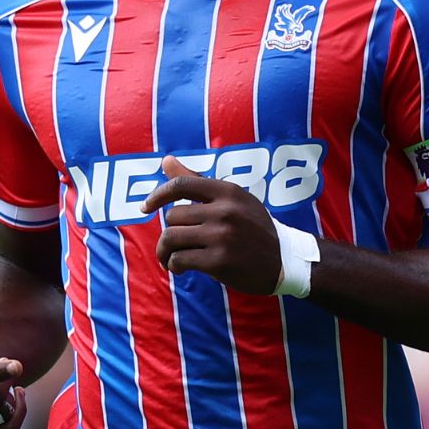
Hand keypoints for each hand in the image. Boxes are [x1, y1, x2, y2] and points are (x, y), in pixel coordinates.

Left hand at [140, 154, 282, 294]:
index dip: (157, 195)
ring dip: (165, 251)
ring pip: (172, 238)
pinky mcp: (219, 261)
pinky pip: (180, 259)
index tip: (145, 208)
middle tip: (174, 245)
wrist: (283, 262)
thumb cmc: (252, 228)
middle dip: (169, 232)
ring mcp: (223, 236)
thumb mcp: (232, 199)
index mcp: (228, 191)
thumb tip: (165, 160)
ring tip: (172, 258)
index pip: (181, 185)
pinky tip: (180, 268)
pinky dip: (174, 265)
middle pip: (173, 216)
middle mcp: (225, 210)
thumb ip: (197, 181)